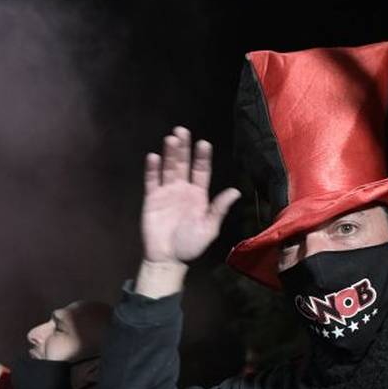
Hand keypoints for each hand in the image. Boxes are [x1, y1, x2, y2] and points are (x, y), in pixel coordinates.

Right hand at [141, 127, 240, 266]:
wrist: (168, 258)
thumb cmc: (191, 245)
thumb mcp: (208, 228)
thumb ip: (218, 209)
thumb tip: (236, 191)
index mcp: (199, 195)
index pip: (201, 171)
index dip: (202, 157)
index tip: (203, 143)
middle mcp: (183, 189)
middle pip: (184, 164)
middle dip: (184, 148)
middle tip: (182, 130)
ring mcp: (166, 192)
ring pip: (168, 168)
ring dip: (169, 153)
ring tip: (171, 138)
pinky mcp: (151, 198)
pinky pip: (151, 180)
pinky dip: (152, 169)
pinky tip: (153, 156)